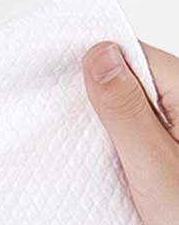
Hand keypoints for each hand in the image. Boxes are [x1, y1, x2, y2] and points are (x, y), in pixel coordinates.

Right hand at [83, 41, 178, 224]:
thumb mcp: (154, 167)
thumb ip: (126, 110)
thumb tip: (99, 56)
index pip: (132, 54)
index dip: (93, 65)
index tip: (57, 83)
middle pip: (132, 80)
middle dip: (97, 100)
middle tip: (65, 127)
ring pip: (133, 110)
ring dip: (108, 129)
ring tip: (87, 154)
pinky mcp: (173, 155)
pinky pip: (141, 136)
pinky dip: (120, 149)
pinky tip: (107, 169)